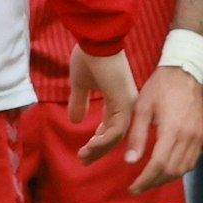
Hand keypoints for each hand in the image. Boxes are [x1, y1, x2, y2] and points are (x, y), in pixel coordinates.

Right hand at [70, 45, 138, 163]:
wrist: (95, 42)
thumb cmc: (88, 58)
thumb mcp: (80, 84)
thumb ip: (79, 102)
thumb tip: (74, 119)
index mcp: (118, 99)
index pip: (111, 126)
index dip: (98, 140)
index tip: (85, 149)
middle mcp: (127, 105)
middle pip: (115, 135)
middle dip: (99, 150)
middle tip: (84, 160)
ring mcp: (127, 105)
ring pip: (116, 136)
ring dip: (99, 148)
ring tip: (83, 155)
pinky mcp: (123, 104)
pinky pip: (116, 130)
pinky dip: (103, 141)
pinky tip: (90, 145)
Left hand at [110, 63, 202, 193]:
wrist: (186, 74)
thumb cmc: (161, 88)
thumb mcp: (142, 108)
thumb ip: (137, 136)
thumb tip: (130, 161)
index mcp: (173, 131)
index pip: (159, 165)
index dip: (145, 180)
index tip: (132, 187)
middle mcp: (190, 138)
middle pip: (172, 171)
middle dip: (153, 183)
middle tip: (137, 187)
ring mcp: (199, 138)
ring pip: (183, 169)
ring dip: (166, 179)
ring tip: (148, 181)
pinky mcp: (202, 136)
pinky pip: (192, 161)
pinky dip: (178, 169)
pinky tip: (165, 170)